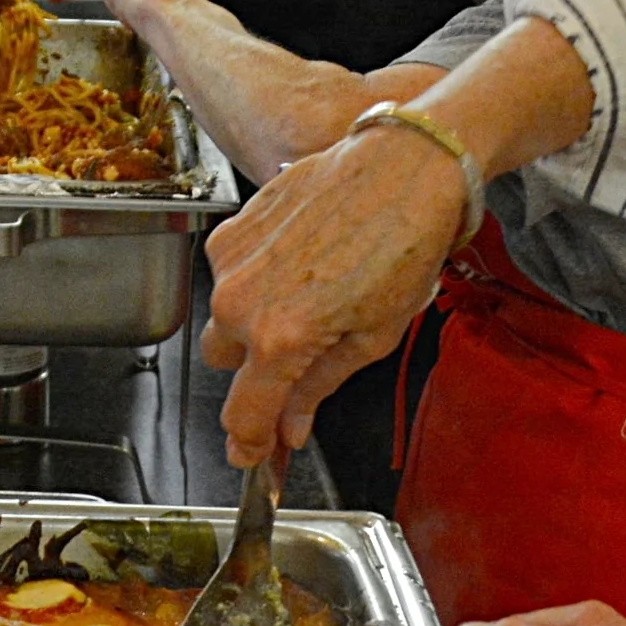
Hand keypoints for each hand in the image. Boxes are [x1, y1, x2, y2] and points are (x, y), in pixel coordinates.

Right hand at [200, 126, 462, 464]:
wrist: (402, 168)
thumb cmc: (402, 245)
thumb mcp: (373, 336)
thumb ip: (318, 386)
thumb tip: (290, 428)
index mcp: (280, 339)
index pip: (244, 415)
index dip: (249, 445)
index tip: (253, 458)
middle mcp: (241, 301)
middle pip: (225, 364)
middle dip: (254, 372)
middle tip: (299, 360)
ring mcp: (231, 259)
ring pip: (223, 316)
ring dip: (252, 321)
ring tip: (310, 297)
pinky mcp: (231, 226)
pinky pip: (229, 272)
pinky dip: (254, 279)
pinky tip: (300, 263)